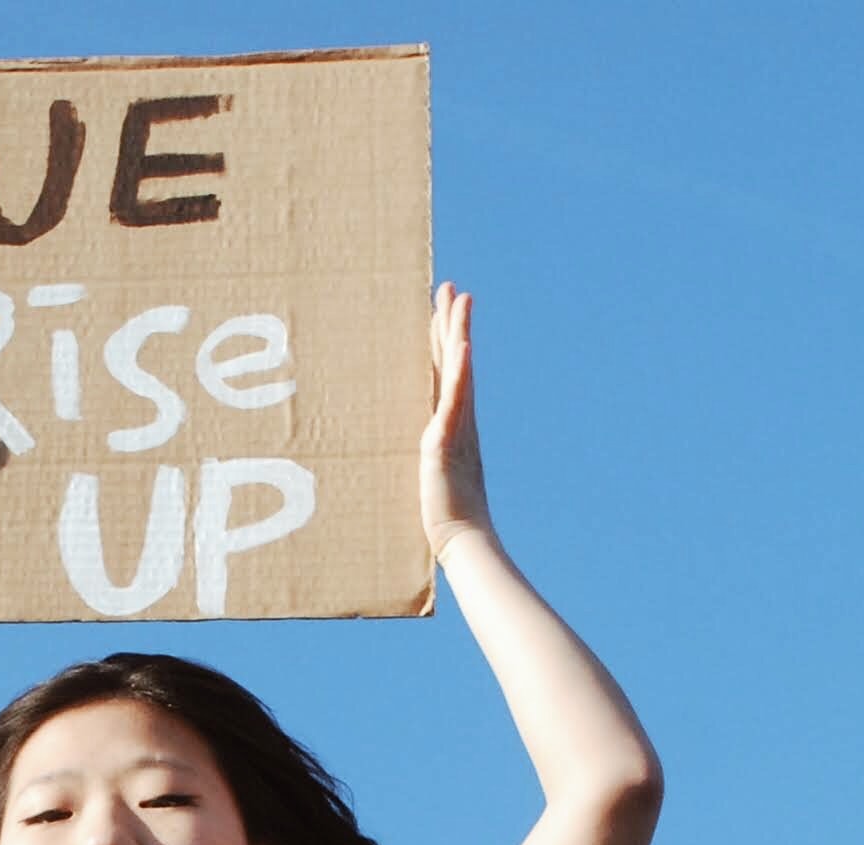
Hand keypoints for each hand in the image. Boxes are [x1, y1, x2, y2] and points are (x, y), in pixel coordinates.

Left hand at [417, 283, 488, 555]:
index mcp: (448, 424)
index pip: (443, 373)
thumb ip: (416, 463)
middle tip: (448, 285)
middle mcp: (456, 419)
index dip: (442, 340)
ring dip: (458, 331)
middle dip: (450, 321)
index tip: (440, 309)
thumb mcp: (422, 480)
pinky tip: (462, 344)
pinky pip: (456, 398)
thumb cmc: (439, 517)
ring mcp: (455, 426)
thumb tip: (401, 461)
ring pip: (457, 369)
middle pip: (452, 360)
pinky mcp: (447, 440)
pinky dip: (460, 369)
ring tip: (459, 298)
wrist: (460, 539)